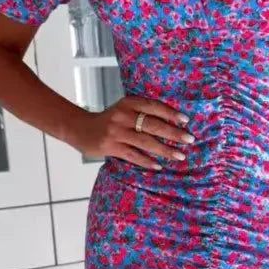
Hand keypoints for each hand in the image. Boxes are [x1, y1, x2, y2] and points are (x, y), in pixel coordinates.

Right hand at [73, 95, 194, 169]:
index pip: (153, 106)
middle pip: (152, 124)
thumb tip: (171, 122)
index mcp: (128, 103)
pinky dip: (146, 161)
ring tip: (178, 155)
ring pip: (145, 142)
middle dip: (173, 133)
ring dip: (164, 150)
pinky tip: (158, 165)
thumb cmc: (109, 120)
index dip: (170, 113)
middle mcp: (123, 115)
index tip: (185, 120)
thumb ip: (141, 112)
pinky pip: (133, 155)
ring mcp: (116, 132)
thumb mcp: (123, 109)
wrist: (80, 129)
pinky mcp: (111, 146)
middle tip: (189, 139)